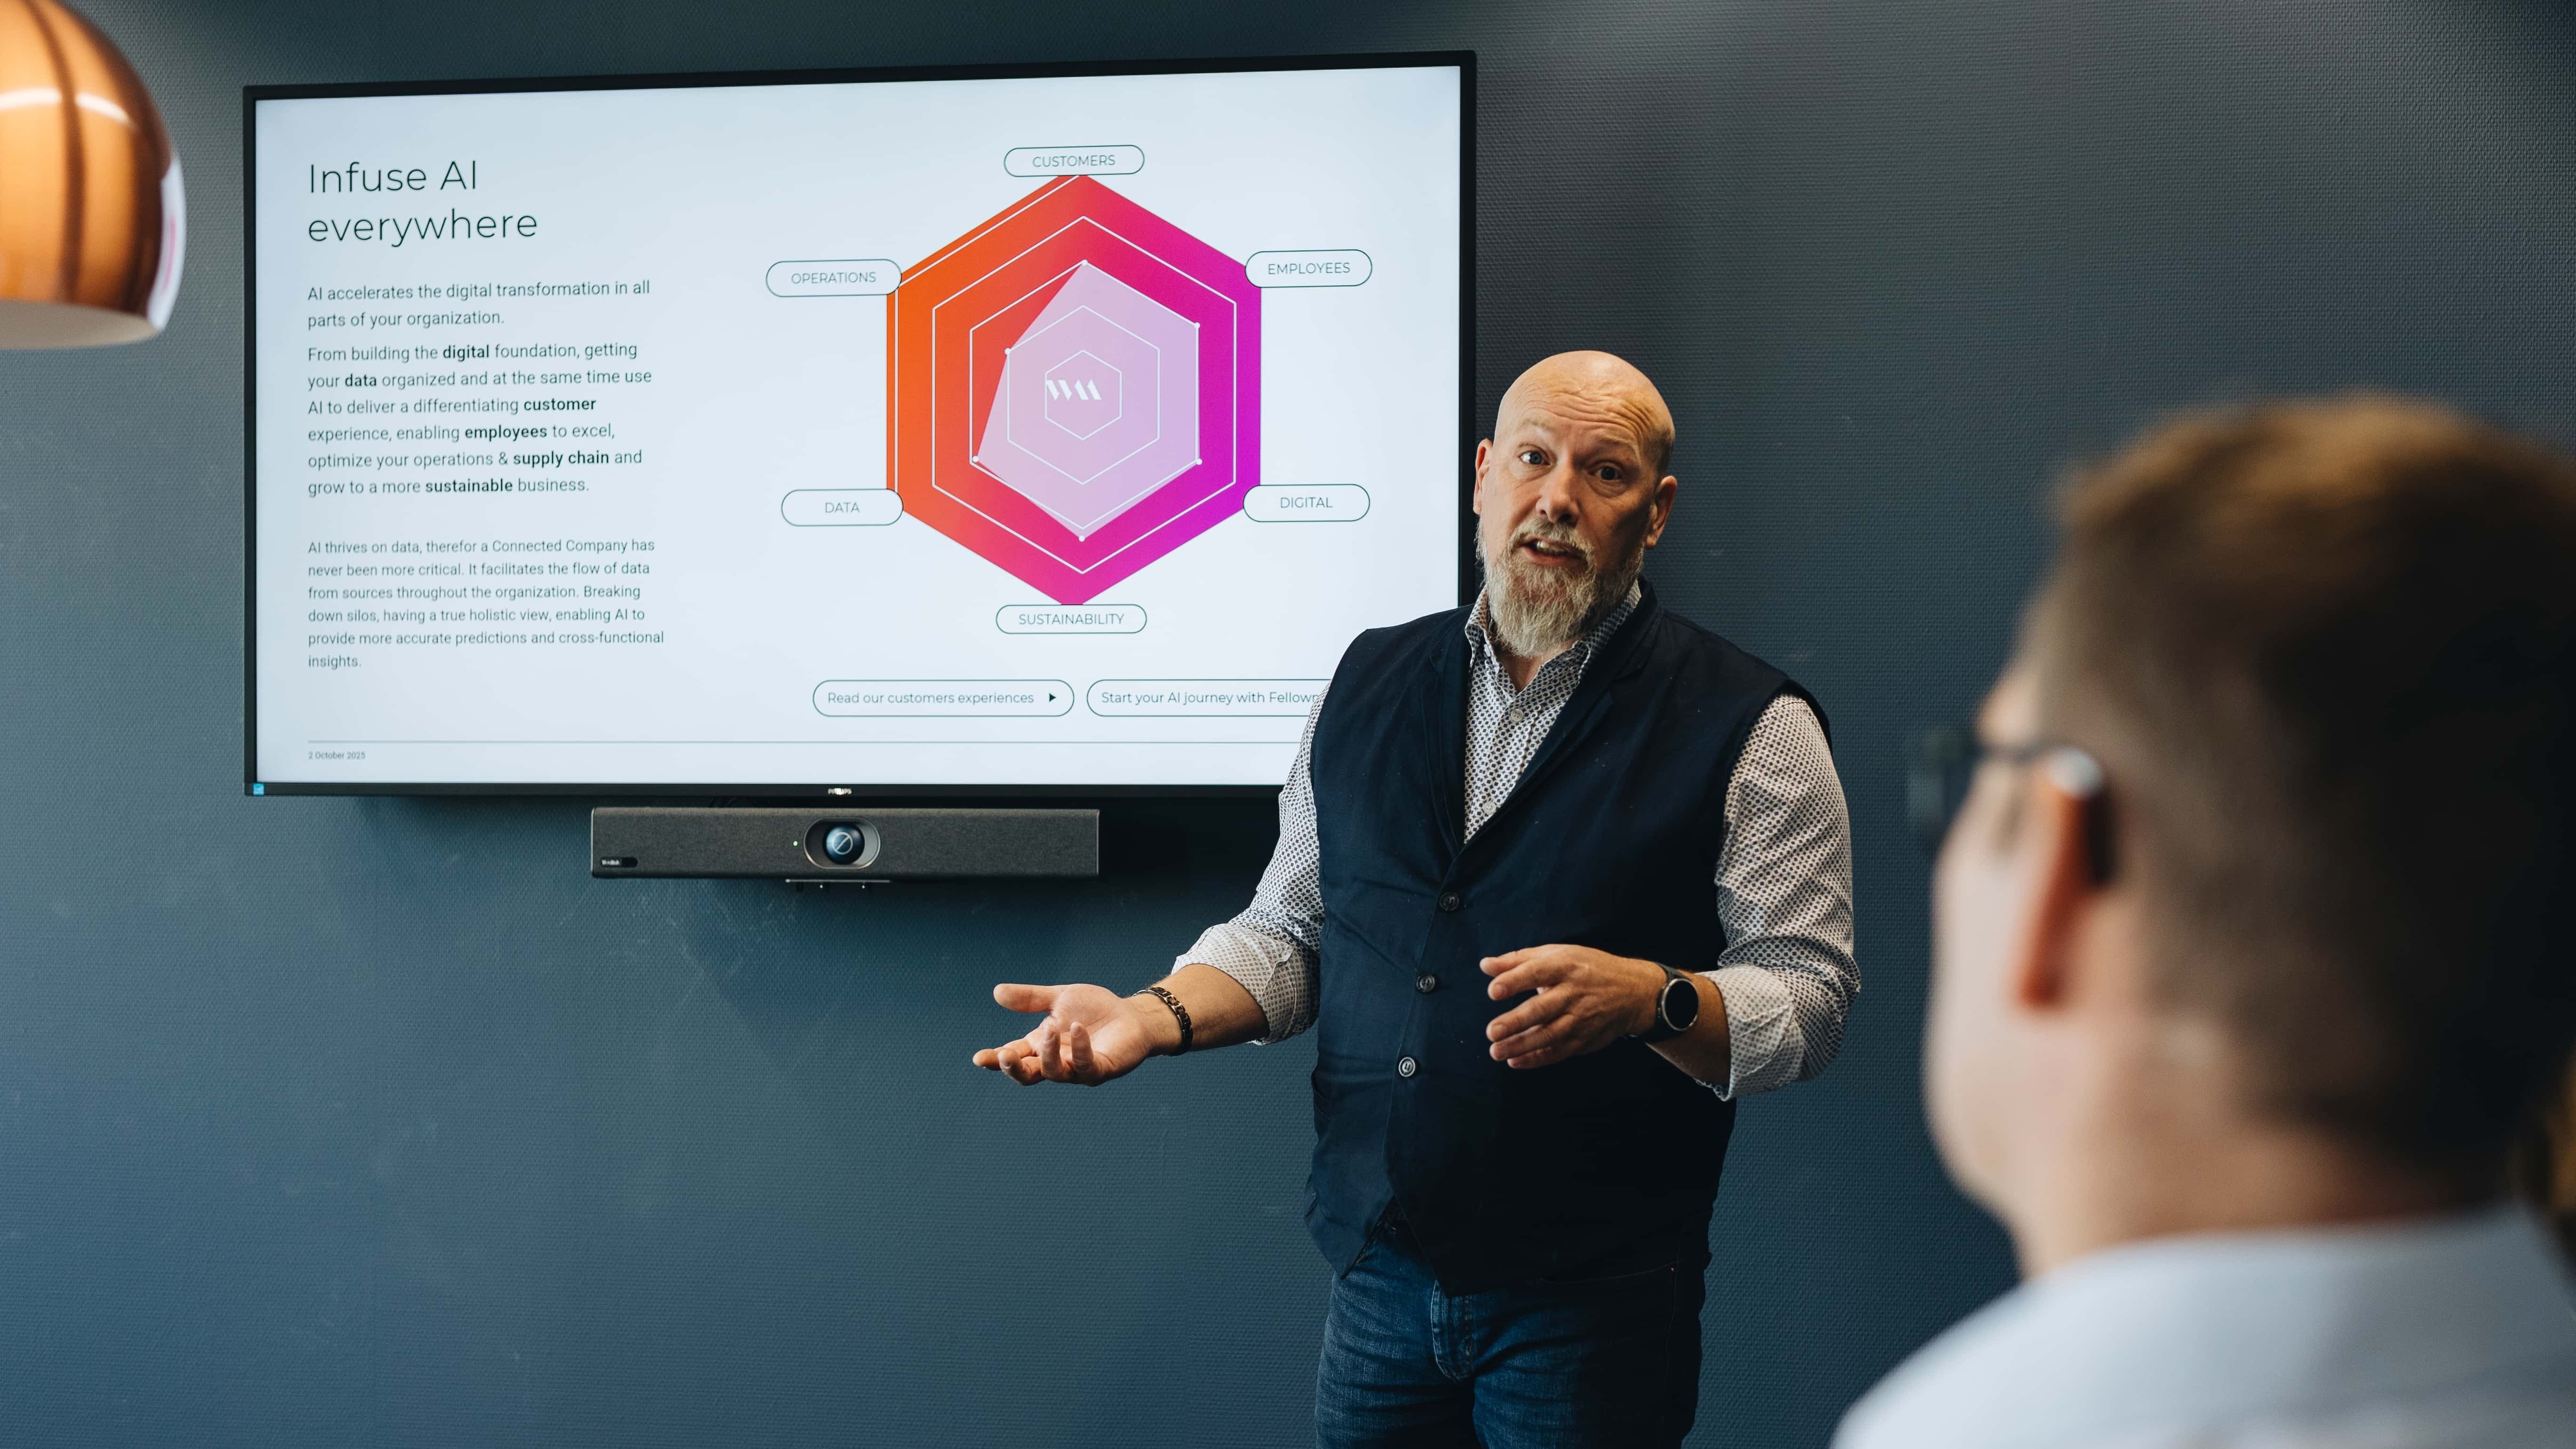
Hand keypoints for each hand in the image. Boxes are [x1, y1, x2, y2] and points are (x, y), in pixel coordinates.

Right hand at [972, 982, 1163, 1085]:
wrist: (1131, 1015)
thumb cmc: (1094, 1010)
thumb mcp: (1059, 998)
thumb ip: (1030, 998)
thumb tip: (997, 992)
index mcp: (1041, 1046)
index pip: (1014, 1057)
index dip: (995, 1060)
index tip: (978, 1058)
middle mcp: (1057, 1062)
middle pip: (1028, 1075)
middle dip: (1014, 1068)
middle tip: (1005, 1055)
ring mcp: (1078, 1069)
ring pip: (1054, 1073)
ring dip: (1048, 1053)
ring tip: (1049, 1029)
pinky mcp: (1101, 1070)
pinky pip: (1086, 1065)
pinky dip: (1079, 1048)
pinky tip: (1077, 1028)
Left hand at [1480, 946, 1666, 1069]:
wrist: (1633, 991)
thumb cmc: (1586, 968)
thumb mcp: (1557, 954)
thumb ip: (1518, 960)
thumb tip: (1484, 965)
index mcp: (1565, 966)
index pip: (1537, 973)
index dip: (1515, 981)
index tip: (1493, 991)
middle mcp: (1574, 993)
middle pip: (1543, 1008)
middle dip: (1517, 1021)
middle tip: (1492, 1031)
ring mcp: (1582, 1018)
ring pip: (1550, 1035)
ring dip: (1522, 1045)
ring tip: (1496, 1051)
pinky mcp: (1585, 1039)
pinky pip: (1559, 1051)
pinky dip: (1537, 1059)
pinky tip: (1515, 1061)